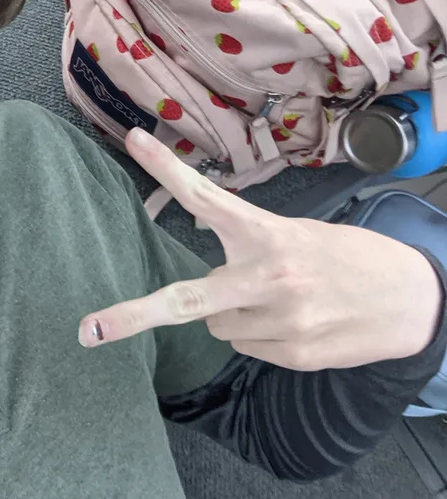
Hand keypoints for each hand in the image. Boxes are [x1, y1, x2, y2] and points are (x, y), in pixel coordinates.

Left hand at [78, 128, 443, 369]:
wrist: (411, 301)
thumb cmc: (346, 259)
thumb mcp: (299, 235)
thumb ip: (248, 247)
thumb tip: (204, 273)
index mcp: (267, 235)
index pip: (205, 199)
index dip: (165, 170)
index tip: (133, 141)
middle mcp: (269, 279)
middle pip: (187, 301)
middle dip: (133, 316)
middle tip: (88, 330)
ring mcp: (280, 324)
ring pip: (219, 325)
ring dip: (236, 313)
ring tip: (282, 299)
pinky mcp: (291, 356)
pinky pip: (244, 346)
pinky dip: (258, 335)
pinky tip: (295, 321)